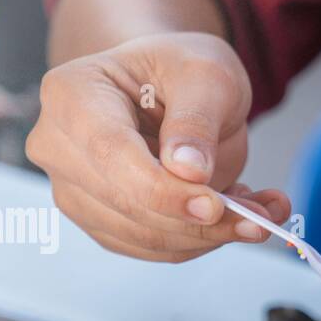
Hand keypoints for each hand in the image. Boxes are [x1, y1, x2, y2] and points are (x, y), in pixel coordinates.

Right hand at [26, 32, 290, 261]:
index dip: (163, 191)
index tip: (214, 205)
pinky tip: (239, 217)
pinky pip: (156, 249)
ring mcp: (75, 190)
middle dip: (200, 222)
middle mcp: (58, 146)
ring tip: (262, 214)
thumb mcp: (205, 73)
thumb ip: (197, 118)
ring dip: (210, 237)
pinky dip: (204, 242)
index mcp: (71, 94)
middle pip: (127, 205)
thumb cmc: (181, 71)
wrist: (171, 88)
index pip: (110, 155)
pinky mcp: (103, 223)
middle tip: (262, 218)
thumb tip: (188, 171)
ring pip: (145, 237)